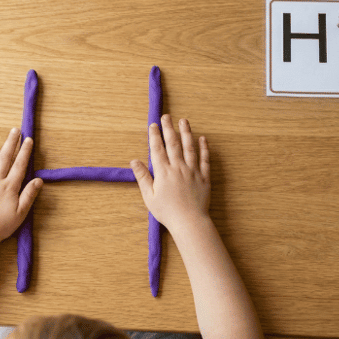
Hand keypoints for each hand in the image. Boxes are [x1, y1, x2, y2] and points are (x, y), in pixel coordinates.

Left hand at [0, 128, 42, 243]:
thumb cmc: (1, 226)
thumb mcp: (21, 213)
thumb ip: (29, 195)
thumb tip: (39, 180)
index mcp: (9, 187)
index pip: (19, 165)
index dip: (24, 151)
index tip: (28, 139)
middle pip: (4, 158)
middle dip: (10, 142)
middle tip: (15, 129)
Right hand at [130, 114, 210, 232]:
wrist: (189, 222)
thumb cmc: (167, 212)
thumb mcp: (149, 196)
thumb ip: (143, 177)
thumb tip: (134, 161)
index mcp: (163, 172)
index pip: (157, 149)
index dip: (154, 135)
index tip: (153, 125)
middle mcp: (178, 168)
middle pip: (173, 144)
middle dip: (169, 128)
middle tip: (167, 116)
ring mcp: (193, 171)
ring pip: (189, 147)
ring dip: (186, 133)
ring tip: (184, 121)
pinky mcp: (204, 177)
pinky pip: (205, 159)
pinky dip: (204, 148)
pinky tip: (202, 139)